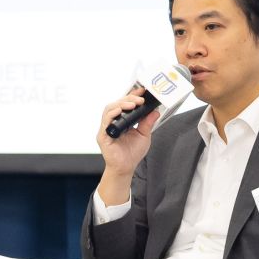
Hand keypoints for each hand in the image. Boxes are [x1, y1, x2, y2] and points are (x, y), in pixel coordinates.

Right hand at [96, 86, 158, 201]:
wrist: (125, 167)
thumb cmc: (132, 153)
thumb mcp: (144, 135)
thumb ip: (147, 123)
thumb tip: (155, 111)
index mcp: (122, 120)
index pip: (125, 104)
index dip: (132, 95)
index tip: (142, 91)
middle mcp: (113, 122)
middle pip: (117, 104)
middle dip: (128, 98)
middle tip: (140, 98)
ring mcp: (107, 128)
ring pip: (109, 109)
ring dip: (121, 104)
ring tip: (132, 104)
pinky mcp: (103, 135)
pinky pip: (105, 122)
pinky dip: (112, 115)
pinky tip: (120, 111)